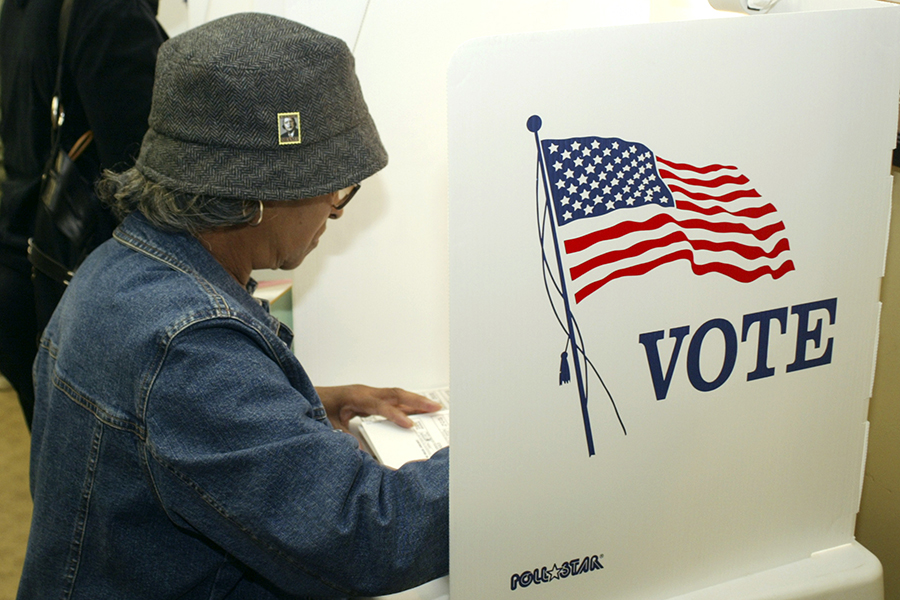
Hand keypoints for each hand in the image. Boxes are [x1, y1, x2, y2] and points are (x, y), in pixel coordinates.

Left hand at [316, 385, 442, 432]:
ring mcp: (370, 393)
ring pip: (397, 395)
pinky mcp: (372, 397)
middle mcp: (367, 392)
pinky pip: (393, 399)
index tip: (410, 426)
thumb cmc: (320, 407)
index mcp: (357, 397)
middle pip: (396, 394)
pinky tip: (417, 410)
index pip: (381, 406)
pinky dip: (407, 403)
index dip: (396, 415)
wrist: (312, 395)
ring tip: (434, 408)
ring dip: (416, 400)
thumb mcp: (330, 425)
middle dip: (417, 401)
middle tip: (436, 408)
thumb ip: (345, 437)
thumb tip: (360, 453)